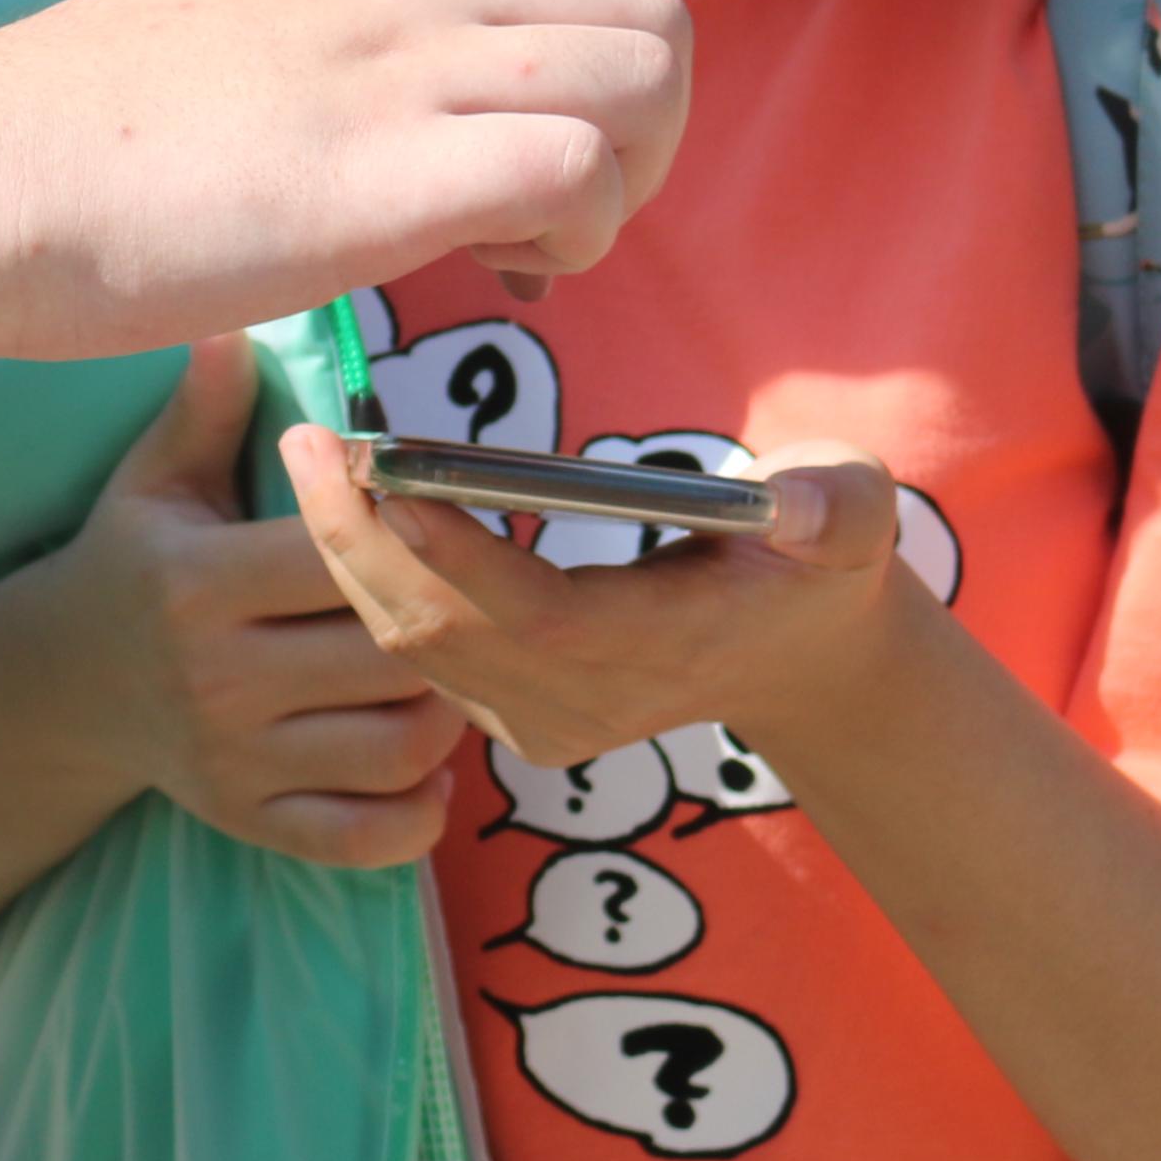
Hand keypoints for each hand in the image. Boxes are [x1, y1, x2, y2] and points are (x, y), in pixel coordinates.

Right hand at [0, 0, 688, 362]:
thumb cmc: (36, 155)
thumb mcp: (183, 66)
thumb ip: (268, 81)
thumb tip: (289, 134)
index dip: (564, 97)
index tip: (503, 196)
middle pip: (643, 12)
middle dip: (643, 133)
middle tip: (552, 227)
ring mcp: (396, 74)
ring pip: (642, 70)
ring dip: (627, 181)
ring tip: (523, 256)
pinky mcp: (387, 171)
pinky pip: (575, 168)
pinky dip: (577, 234)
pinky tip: (493, 281)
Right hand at [23, 339, 474, 870]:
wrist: (63, 689)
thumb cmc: (130, 564)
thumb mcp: (153, 481)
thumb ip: (204, 409)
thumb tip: (234, 323)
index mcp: (197, 581)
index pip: (335, 558)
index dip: (402, 536)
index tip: (428, 519)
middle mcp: (216, 677)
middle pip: (383, 653)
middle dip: (445, 625)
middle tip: (472, 598)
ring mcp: (235, 761)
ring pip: (395, 746)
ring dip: (449, 712)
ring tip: (454, 670)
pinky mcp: (250, 822)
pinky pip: (365, 836)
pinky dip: (418, 811)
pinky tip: (426, 762)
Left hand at [275, 422, 911, 774]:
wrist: (801, 656)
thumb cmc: (821, 557)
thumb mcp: (854, 511)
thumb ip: (834, 506)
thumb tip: (800, 503)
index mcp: (664, 644)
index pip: (534, 616)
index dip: (453, 554)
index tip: (383, 473)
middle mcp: (591, 701)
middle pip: (443, 634)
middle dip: (360, 540)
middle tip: (307, 439)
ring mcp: (544, 720)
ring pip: (412, 647)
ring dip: (348, 556)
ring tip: (306, 456)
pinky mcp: (513, 715)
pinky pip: (415, 654)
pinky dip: (368, 580)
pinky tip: (340, 507)